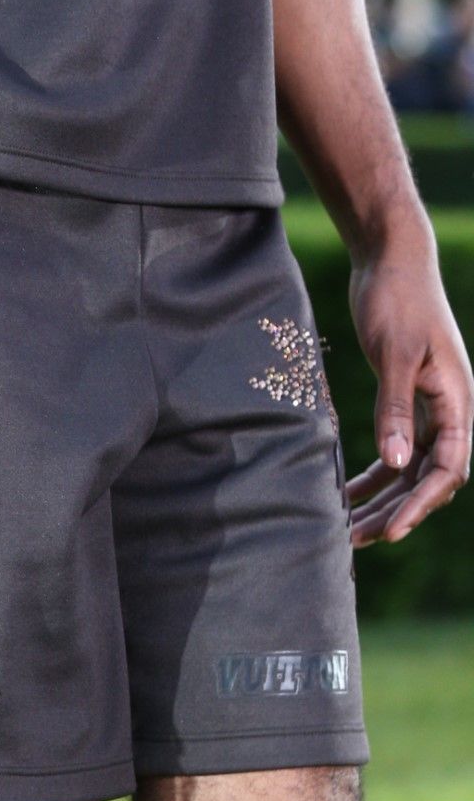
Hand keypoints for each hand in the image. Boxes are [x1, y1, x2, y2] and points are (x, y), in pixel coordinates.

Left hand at [347, 222, 472, 545]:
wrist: (391, 259)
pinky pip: (394, 452)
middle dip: (395, 511)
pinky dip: (371, 476)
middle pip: (428, 478)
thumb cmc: (397, 299)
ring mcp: (428, 407)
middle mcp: (448, 409)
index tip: (391, 531)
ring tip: (345, 530)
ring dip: (381, 501)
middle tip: (355, 541)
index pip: (448, 468)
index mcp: (456, 400)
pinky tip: (343, 496)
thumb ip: (395, 408)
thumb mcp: (394, 354)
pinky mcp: (405, 401)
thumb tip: (394, 464)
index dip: (421, 503)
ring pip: (409, 470)